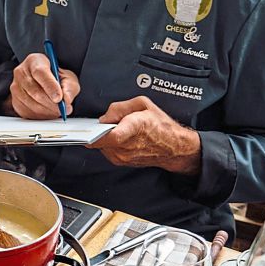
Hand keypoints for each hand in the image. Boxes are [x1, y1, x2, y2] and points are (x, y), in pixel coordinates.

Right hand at [5, 54, 78, 119]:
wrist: (46, 83)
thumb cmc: (56, 78)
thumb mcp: (68, 78)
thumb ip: (69, 87)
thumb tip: (66, 99)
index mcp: (34, 61)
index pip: (40, 72)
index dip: (50, 86)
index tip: (59, 98)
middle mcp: (21, 72)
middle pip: (35, 91)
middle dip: (51, 103)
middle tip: (63, 109)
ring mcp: (16, 88)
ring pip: (31, 103)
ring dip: (47, 111)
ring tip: (58, 111)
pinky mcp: (15, 101)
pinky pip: (27, 112)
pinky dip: (40, 116)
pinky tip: (49, 113)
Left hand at [85, 95, 201, 174]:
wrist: (173, 147)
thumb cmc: (160, 125)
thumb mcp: (143, 104)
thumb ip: (119, 107)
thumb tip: (104, 117)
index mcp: (134, 128)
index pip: (112, 135)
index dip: (98, 132)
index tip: (92, 128)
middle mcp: (127, 145)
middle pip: (100, 139)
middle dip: (98, 129)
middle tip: (107, 123)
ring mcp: (123, 156)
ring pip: (100, 144)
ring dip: (103, 137)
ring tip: (117, 129)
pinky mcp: (121, 162)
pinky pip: (106, 150)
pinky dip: (108, 143)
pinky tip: (119, 137)